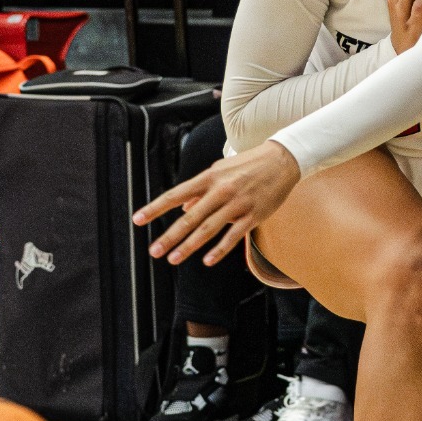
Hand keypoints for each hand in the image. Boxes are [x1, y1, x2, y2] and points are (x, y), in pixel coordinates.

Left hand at [133, 141, 300, 266]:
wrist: (282, 160)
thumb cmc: (248, 165)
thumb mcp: (220, 170)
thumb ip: (200, 189)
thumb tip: (183, 206)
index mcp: (208, 178)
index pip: (175, 194)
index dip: (155, 208)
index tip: (138, 219)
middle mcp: (220, 191)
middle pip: (190, 217)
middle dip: (170, 235)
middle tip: (154, 251)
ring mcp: (237, 204)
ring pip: (208, 229)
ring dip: (189, 246)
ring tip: (173, 259)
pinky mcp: (253, 215)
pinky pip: (233, 236)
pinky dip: (219, 249)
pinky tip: (207, 260)